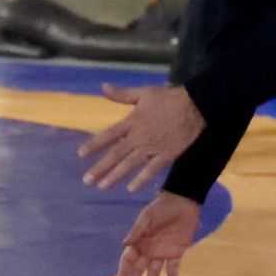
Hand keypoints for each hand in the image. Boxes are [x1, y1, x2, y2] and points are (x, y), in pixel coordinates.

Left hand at [78, 84, 205, 191]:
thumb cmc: (169, 98)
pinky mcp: (167, 155)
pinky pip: (152, 170)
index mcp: (132, 121)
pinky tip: (131, 189)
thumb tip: (104, 87)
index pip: (109, 135)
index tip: (80, 154)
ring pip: (130, 165)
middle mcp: (139, 137)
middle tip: (86, 180)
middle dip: (100, 168)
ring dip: (115, 176)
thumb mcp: (143, 93)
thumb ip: (122, 94)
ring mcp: (153, 147)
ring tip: (102, 186)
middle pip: (116, 155)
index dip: (94, 145)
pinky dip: (141, 180)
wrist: (195, 105)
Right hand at [117, 192, 199, 275]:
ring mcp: (162, 252)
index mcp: (139, 242)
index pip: (128, 262)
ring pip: (155, 273)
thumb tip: (124, 245)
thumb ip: (137, 231)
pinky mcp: (177, 251)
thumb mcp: (147, 217)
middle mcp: (149, 250)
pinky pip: (173, 267)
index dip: (124, 274)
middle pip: (139, 271)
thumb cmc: (161, 208)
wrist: (183, 202)